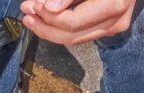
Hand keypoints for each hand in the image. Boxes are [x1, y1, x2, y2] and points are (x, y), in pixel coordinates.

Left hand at [20, 0, 135, 44]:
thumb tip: (50, 8)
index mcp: (114, 3)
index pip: (74, 21)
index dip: (49, 16)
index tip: (32, 5)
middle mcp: (117, 18)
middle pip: (73, 35)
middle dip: (46, 26)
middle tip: (27, 14)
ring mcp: (115, 25)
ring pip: (76, 39)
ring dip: (51, 30)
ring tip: (32, 19)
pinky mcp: (112, 26)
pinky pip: (82, 33)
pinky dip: (63, 28)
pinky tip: (49, 20)